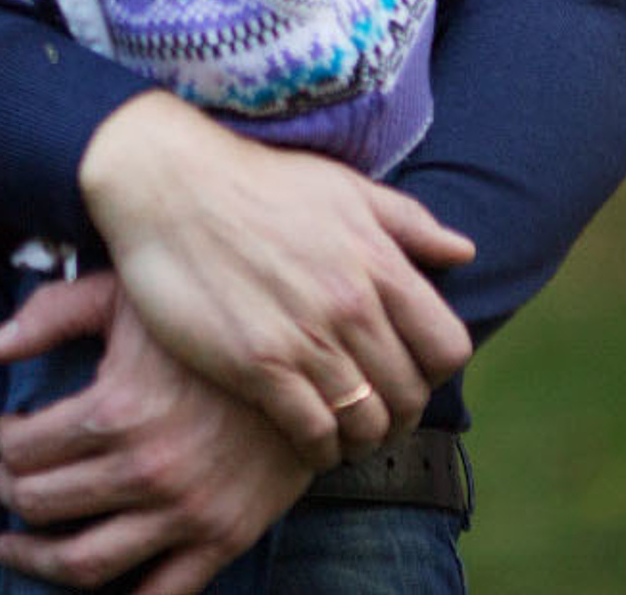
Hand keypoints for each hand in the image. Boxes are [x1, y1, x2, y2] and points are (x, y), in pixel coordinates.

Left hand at [0, 273, 314, 592]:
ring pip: (86, 564)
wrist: (302, 363)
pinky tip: (94, 585)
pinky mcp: (223, 540)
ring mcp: (185, 514)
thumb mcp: (123, 297)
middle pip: (44, 505)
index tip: (7, 434)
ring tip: (20, 545)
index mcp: (114, 411)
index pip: (22, 448)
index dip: (2, 443)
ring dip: (39, 560)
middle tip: (6, 484)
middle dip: (11, 496)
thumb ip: (51, 313)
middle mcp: (145, 471)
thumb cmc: (199, 320)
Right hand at [58, 91, 473, 466]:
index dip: (433, 369)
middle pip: (409, 394)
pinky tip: (305, 436)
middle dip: (399, 410)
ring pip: (366, 422)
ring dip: (360, 436)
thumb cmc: (251, 177)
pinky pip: (315, 433)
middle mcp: (350, 303)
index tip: (405, 369)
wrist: (162, 180)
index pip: (448, 348)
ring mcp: (304, 337)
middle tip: (372, 408)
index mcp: (376, 260)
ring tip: (341, 429)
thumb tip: (463, 252)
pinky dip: (319, 448)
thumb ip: (406, 222)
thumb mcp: (338, 185)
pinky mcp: (257, 364)